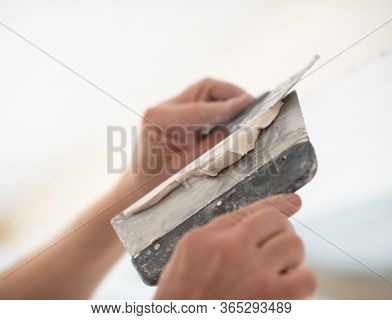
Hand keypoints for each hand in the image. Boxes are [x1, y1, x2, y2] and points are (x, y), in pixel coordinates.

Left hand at [120, 78, 251, 196]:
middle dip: (232, 94)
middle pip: (205, 89)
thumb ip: (212, 146)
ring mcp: (167, 107)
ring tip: (247, 111)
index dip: (229, 106)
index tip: (251, 103)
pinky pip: (201, 102)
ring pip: (205, 93)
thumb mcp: (188, 167)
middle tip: (254, 105)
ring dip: (227, 99)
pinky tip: (232, 118)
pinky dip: (219, 107)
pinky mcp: (174, 112)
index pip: (202, 108)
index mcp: (159, 119)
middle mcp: (162, 107)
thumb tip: (240, 130)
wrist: (137, 188)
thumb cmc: (158, 183)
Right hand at [155, 194, 315, 299]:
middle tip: (272, 254)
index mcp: (205, 239)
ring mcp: (251, 271)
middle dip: (280, 235)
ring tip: (277, 272)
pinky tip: (286, 290)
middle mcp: (229, 248)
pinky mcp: (270, 297)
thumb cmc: (183, 301)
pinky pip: (306, 278)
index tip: (293, 201)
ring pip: (294, 245)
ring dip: (291, 258)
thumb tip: (256, 218)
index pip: (251, 211)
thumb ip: (219, 233)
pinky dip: (301, 283)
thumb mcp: (188, 259)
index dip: (277, 204)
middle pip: (277, 222)